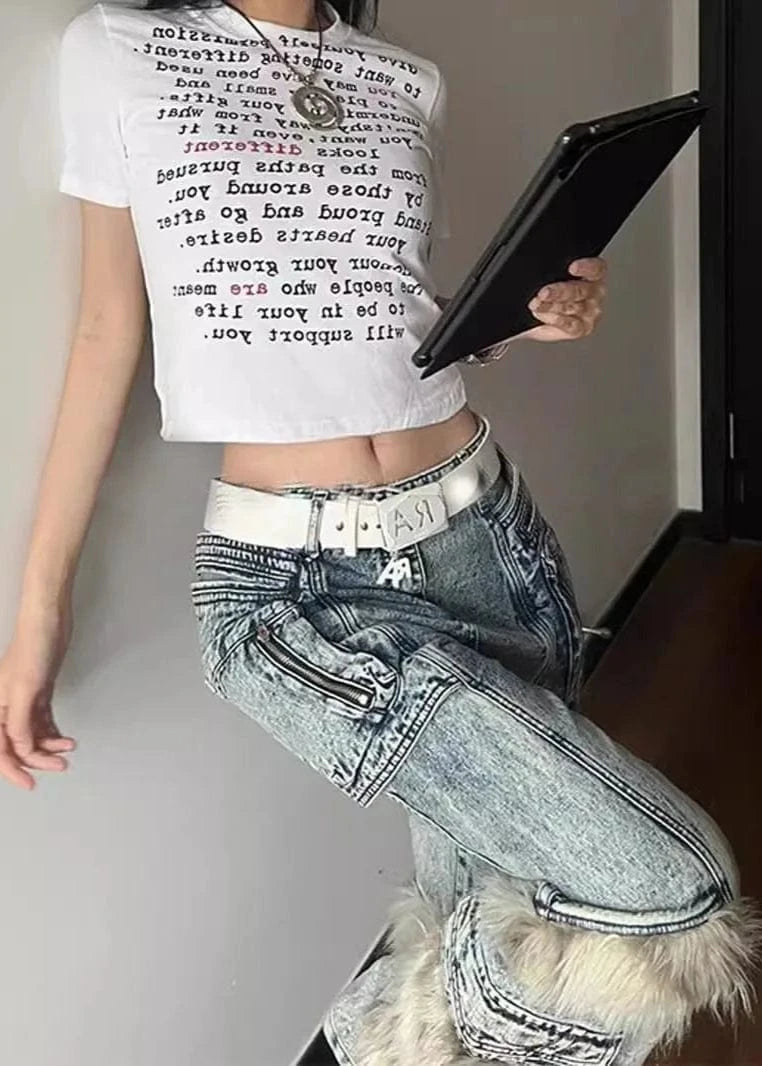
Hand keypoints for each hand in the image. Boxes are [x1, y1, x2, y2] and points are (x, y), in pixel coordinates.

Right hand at [0, 603, 77, 790]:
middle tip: (62, 766)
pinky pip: (42, 723)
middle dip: (39, 758)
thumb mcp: (23, 691)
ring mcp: (22, 701)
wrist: (48, 623)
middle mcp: (5, 708)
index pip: (1, 749)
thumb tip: (22, 750)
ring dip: (50, 745)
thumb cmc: (32, 650)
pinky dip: (54, 732)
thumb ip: (20, 725)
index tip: (30, 785)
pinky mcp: (38, 694)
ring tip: (69, 748)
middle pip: (18, 745)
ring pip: (33, 735)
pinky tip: (67, 738)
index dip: (14, 770)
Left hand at [521, 258, 607, 342]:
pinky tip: (542, 315)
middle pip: (580, 290)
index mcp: (593, 273)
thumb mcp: (547, 276)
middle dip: (559, 291)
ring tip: (535, 305)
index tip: (572, 268)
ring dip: (550, 306)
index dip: (586, 267)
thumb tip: (539, 273)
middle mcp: (595, 292)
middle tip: (543, 293)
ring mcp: (590, 312)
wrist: (537, 317)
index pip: (596, 268)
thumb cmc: (547, 291)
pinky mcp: (582, 328)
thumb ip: (550, 272)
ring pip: (571, 308)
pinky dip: (555, 320)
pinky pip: (570, 325)